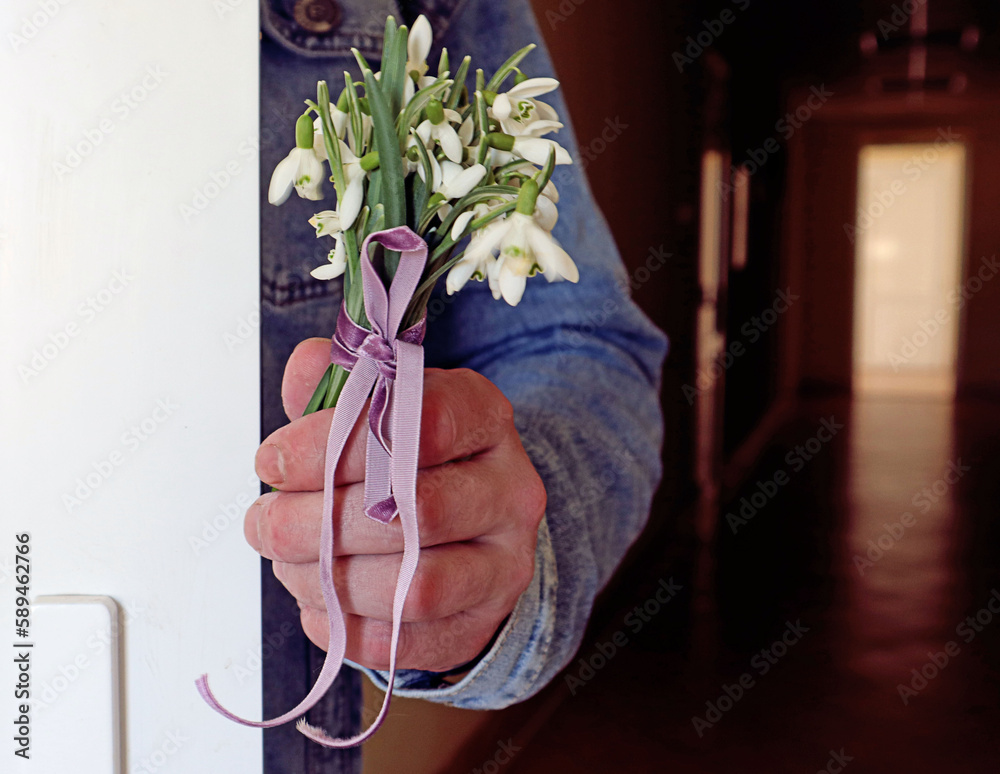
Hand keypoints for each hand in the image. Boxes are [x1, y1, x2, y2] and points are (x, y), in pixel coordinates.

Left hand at [244, 338, 546, 672]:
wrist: (472, 528)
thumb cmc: (415, 462)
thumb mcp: (383, 405)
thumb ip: (341, 383)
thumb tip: (305, 369)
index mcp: (483, 416)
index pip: (421, 420)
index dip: (335, 442)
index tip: (273, 459)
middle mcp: (509, 488)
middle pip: (417, 510)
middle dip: (317, 522)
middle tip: (263, 522)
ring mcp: (504, 562)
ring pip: (414, 585)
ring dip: (327, 579)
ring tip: (287, 564)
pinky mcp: (481, 621)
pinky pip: (408, 641)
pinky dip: (347, 629)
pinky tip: (318, 604)